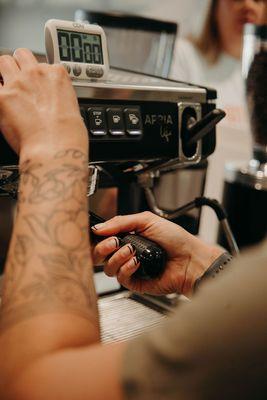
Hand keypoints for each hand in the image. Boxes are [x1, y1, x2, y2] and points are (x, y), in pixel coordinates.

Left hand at [0, 49, 86, 158]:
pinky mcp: (1, 97)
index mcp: (57, 76)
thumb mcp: (73, 109)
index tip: (40, 87)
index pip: (44, 64)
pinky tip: (3, 102)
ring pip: (4, 61)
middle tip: (21, 81)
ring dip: (5, 72)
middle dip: (20, 66)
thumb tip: (53, 102)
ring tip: (8, 88)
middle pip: (22, 55)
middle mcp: (36, 74)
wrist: (56, 149)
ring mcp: (17, 84)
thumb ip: (59, 97)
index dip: (40, 76)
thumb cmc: (68, 136)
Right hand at [92, 211, 223, 295]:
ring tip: (132, 251)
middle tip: (115, 242)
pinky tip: (137, 263)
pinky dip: (126, 268)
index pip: (102, 239)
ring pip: (107, 268)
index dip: (97, 238)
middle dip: (102, 248)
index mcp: (127, 237)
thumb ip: (120, 222)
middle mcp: (126, 253)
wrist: (190, 258)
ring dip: (117, 257)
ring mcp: (130, 269)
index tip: (99, 233)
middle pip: (99, 256)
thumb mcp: (147, 220)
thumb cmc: (175, 239)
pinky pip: (120, 278)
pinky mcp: (136, 283)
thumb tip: (98, 227)